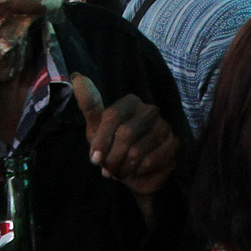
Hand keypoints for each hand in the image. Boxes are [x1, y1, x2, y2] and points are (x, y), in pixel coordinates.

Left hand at [73, 73, 177, 196]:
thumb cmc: (114, 147)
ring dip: (123, 168)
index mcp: (131, 102)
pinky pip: (151, 160)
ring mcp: (164, 126)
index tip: (95, 158)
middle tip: (107, 171)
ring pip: (137, 151)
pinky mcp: (173, 144)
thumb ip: (89, 105)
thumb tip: (77, 77)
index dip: (101, 140)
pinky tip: (135, 172)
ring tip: (119, 173)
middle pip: (125, 134)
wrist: (136, 174)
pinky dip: (138, 171)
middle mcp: (149, 110)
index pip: (112, 116)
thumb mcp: (97, 129)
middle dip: (112, 157)